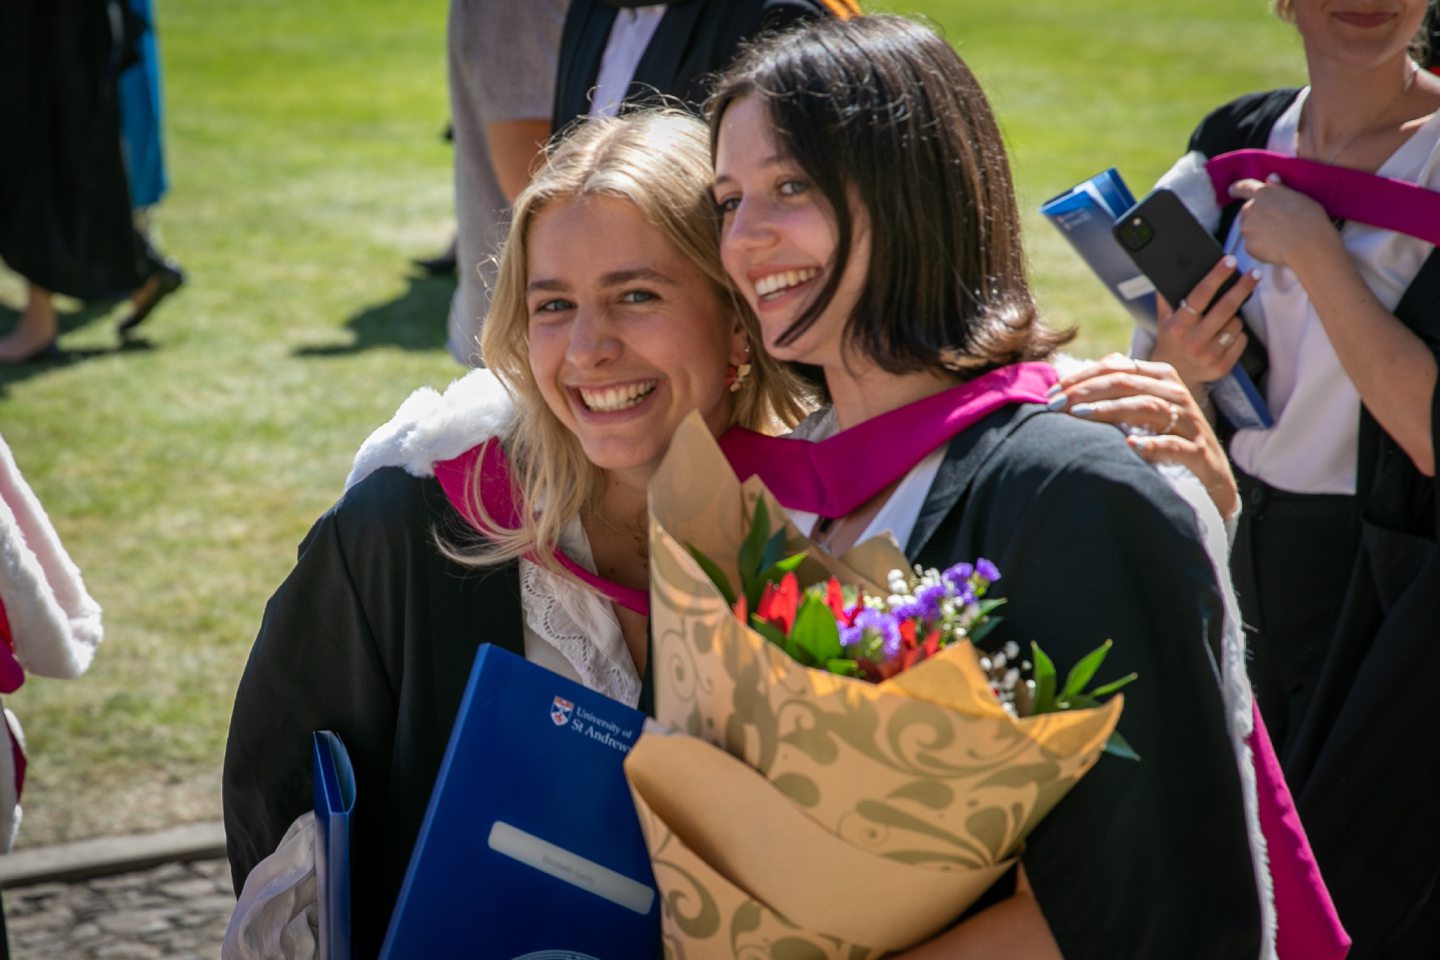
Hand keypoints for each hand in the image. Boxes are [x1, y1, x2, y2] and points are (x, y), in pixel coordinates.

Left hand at [1052, 354, 1239, 518]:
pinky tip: (1128, 445)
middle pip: (1127, 383)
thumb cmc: (1168, 438)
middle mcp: (1176, 394)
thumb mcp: (1143, 409)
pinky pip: (1174, 444)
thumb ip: (1116, 391)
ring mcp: (1190, 422)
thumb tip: (1069, 383)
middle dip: (1086, 391)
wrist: (1212, 476)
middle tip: (1055, 405)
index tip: (1052, 392)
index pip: (1117, 368)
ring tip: (1079, 416)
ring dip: (1110, 410)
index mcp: (1161, 377)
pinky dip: (1151, 444)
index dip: (1082, 377)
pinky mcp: (1199, 451)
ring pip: (1147, 407)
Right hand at [1151, 257, 1257, 395]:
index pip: (1200, 295)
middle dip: (1242, 288)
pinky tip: (1226, 335)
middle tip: (1255, 273)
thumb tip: (1172, 271)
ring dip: (1236, 316)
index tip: (1229, 261)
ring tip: (1224, 319)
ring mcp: (1209, 355)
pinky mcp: (1222, 366)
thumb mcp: (1164, 320)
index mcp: (1178, 326)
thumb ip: (1167, 298)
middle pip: (1225, 308)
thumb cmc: (1172, 341)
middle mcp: (1193, 341)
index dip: (1216, 276)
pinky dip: (1237, 334)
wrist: (1176, 376)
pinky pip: (1241, 339)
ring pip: (1236, 324)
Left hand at [1228, 175, 1336, 269]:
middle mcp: (1250, 208)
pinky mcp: (1248, 246)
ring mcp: (1247, 228)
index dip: (1237, 188)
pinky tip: (1277, 248)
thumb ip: (1280, 189)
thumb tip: (1270, 178)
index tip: (1231, 190)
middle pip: (1248, 211)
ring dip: (1259, 231)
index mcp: (1263, 193)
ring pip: (1249, 229)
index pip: (1244, 187)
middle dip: (1257, 216)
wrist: (1309, 245)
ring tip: (1280, 237)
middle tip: (1276, 224)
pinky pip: (1253, 245)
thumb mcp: (1299, 197)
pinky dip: (1261, 247)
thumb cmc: (1310, 219)